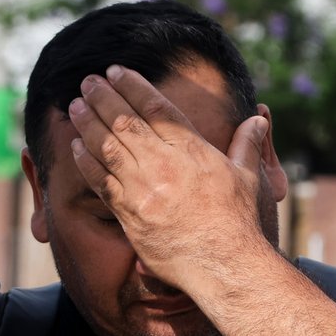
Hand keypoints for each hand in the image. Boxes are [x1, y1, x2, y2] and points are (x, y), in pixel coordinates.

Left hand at [67, 66, 270, 290]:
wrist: (224, 264)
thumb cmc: (239, 221)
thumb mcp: (248, 176)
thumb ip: (247, 144)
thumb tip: (260, 118)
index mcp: (191, 149)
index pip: (155, 107)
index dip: (132, 85)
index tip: (115, 71)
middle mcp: (164, 164)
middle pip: (125, 121)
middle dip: (102, 97)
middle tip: (86, 82)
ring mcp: (144, 189)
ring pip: (107, 147)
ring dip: (88, 123)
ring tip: (75, 106)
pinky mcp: (129, 214)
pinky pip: (100, 181)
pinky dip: (86, 161)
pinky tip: (75, 146)